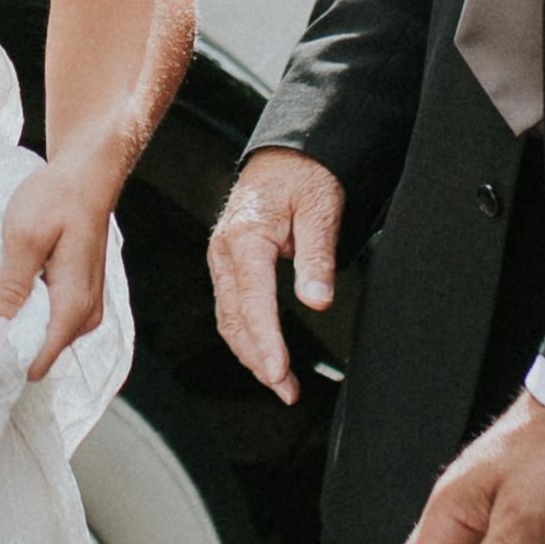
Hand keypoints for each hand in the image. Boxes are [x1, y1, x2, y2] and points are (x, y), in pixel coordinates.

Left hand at [0, 162, 116, 382]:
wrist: (86, 174)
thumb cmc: (58, 197)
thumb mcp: (24, 238)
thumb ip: (10, 290)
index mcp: (73, 306)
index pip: (37, 362)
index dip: (3, 358)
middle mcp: (85, 316)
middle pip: (37, 353)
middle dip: (7, 339)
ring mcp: (84, 308)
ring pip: (41, 337)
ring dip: (16, 321)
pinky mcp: (77, 297)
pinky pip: (47, 319)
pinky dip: (26, 309)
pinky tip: (12, 285)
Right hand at [209, 149, 345, 399]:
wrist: (287, 153)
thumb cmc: (304, 175)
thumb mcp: (321, 210)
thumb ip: (317, 257)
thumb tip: (316, 301)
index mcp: (244, 237)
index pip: (252, 301)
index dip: (266, 342)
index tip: (280, 371)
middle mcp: (224, 252)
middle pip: (235, 319)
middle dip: (259, 359)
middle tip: (287, 390)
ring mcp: (223, 259)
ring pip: (230, 319)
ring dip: (252, 355)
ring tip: (283, 385)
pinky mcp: (230, 265)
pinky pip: (232, 309)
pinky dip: (248, 337)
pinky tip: (266, 357)